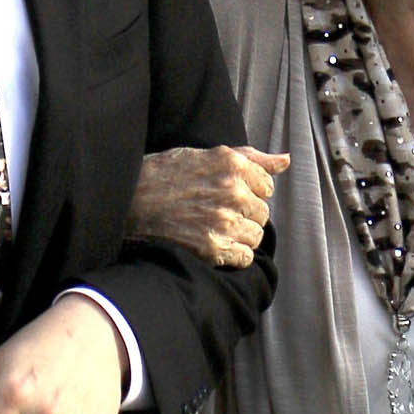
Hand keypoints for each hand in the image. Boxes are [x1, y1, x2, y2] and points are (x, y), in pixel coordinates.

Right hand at [125, 145, 288, 269]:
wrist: (128, 202)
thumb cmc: (165, 175)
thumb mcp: (205, 155)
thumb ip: (250, 158)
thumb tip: (285, 160)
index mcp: (232, 163)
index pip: (266, 187)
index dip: (248, 193)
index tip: (226, 195)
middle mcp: (232, 190)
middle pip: (262, 213)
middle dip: (244, 215)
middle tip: (215, 213)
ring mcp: (224, 220)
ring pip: (256, 237)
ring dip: (239, 237)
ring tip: (213, 229)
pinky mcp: (213, 247)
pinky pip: (244, 258)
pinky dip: (233, 256)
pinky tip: (212, 245)